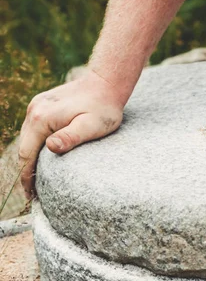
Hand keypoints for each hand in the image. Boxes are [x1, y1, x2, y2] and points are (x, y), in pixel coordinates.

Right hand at [19, 70, 125, 197]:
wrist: (106, 83)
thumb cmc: (104, 108)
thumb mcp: (92, 126)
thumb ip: (71, 137)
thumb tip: (50, 148)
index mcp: (42, 119)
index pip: (27, 155)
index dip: (27, 177)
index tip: (32, 196)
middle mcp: (34, 111)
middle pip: (23, 148)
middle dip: (26, 172)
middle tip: (34, 195)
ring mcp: (37, 106)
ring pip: (27, 139)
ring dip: (30, 160)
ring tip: (37, 181)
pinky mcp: (43, 105)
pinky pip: (34, 131)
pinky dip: (35, 146)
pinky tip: (43, 159)